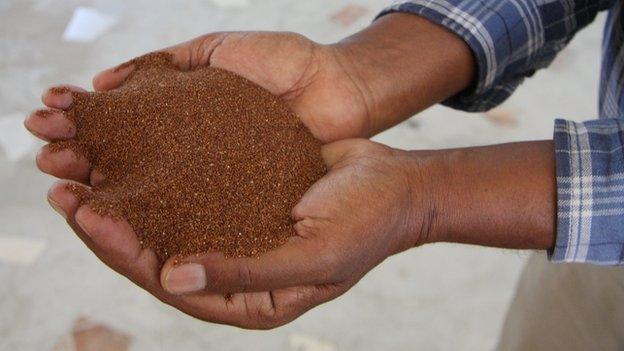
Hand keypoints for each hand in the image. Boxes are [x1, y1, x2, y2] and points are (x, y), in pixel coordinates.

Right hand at [24, 30, 379, 184]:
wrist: (340, 88)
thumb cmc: (286, 63)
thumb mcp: (218, 50)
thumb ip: (165, 64)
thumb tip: (106, 83)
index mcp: (184, 119)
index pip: (123, 128)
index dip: (84, 127)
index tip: (48, 120)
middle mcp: (193, 156)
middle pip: (127, 165)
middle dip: (81, 161)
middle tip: (46, 161)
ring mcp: (213, 183)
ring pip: (150, 195)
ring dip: (103, 191)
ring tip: (64, 185)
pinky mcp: (238, 206)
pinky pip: (192, 215)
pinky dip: (154, 216)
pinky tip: (118, 214)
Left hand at [42, 139, 435, 328]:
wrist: (397, 185)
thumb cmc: (367, 225)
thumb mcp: (315, 256)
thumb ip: (248, 273)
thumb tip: (173, 276)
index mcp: (254, 300)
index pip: (178, 286)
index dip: (130, 258)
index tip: (94, 220)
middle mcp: (239, 271)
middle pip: (161, 256)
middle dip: (113, 231)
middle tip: (67, 196)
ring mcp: (240, 234)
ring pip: (171, 224)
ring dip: (129, 204)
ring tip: (84, 177)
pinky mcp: (244, 200)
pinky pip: (194, 195)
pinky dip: (162, 182)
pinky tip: (135, 161)